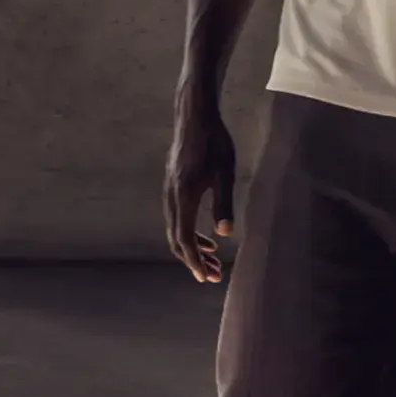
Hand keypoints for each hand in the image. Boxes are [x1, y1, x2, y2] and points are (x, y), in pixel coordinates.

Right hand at [163, 84, 236, 282]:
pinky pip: (177, 218)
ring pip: (176, 229)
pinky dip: (189, 232)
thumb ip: (224, 203)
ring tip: (213, 262)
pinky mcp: (173, 187)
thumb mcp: (225, 172)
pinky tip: (208, 237)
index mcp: (184, 196)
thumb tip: (226, 233)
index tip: (206, 278)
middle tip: (213, 277)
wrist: (195, 118)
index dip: (195, 261)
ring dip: (193, 248)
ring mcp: (169, 192)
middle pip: (177, 239)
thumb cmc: (214, 143)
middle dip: (194, 260)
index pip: (185, 238)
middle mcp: (172, 197)